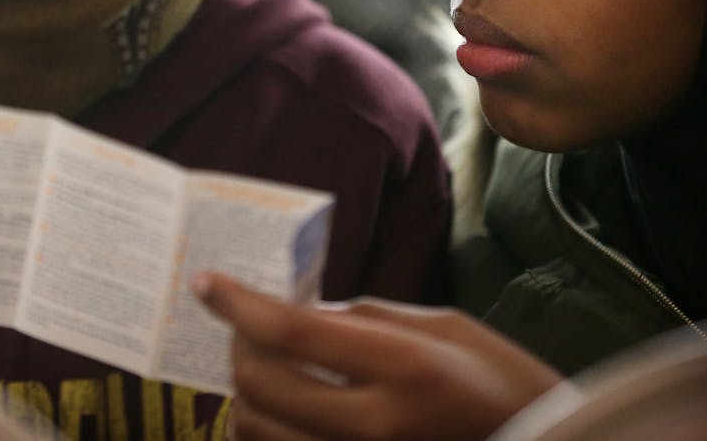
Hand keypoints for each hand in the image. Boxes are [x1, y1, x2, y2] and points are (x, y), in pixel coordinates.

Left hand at [194, 273, 566, 440]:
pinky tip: (279, 408)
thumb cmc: (500, 382)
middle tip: (242, 324)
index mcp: (403, 367)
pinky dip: (263, 431)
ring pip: (255, 431)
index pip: (291, 330)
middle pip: (259, 384)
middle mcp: (376, 425)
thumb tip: (295, 309)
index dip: (237, 302)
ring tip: (264, 366)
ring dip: (245, 393)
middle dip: (236, 346)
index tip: (206, 281)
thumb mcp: (441, 327)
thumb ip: (362, 318)